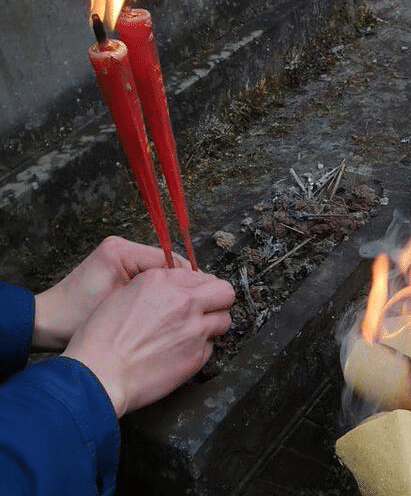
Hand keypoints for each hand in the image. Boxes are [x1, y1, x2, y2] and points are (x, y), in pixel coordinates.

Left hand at [32, 236, 190, 349]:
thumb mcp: (117, 308)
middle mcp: (121, 247)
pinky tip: (166, 310)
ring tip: (186, 310)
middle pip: (168, 265)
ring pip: (160, 273)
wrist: (43, 323)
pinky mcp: (117, 269)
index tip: (206, 299)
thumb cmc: (74, 319)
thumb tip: (189, 295)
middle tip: (201, 307)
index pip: (171, 261)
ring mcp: (119, 257)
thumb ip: (152, 296)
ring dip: (172, 290)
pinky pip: (148, 279)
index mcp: (121, 251)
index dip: (191, 281)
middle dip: (183, 286)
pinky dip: (158, 293)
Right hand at [63, 266, 233, 416]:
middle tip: (208, 308)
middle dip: (218, 299)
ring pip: (224, 320)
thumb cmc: (100, 339)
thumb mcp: (122, 296)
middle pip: (224, 292)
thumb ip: (154, 287)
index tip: (193, 294)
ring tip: (193, 333)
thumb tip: (173, 288)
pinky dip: (201, 348)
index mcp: (162, 282)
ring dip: (212, 324)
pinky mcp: (197, 355)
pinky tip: (181, 352)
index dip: (197, 287)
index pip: (199, 276)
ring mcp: (194, 329)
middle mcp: (183, 302)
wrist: (98, 375)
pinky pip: (211, 346)